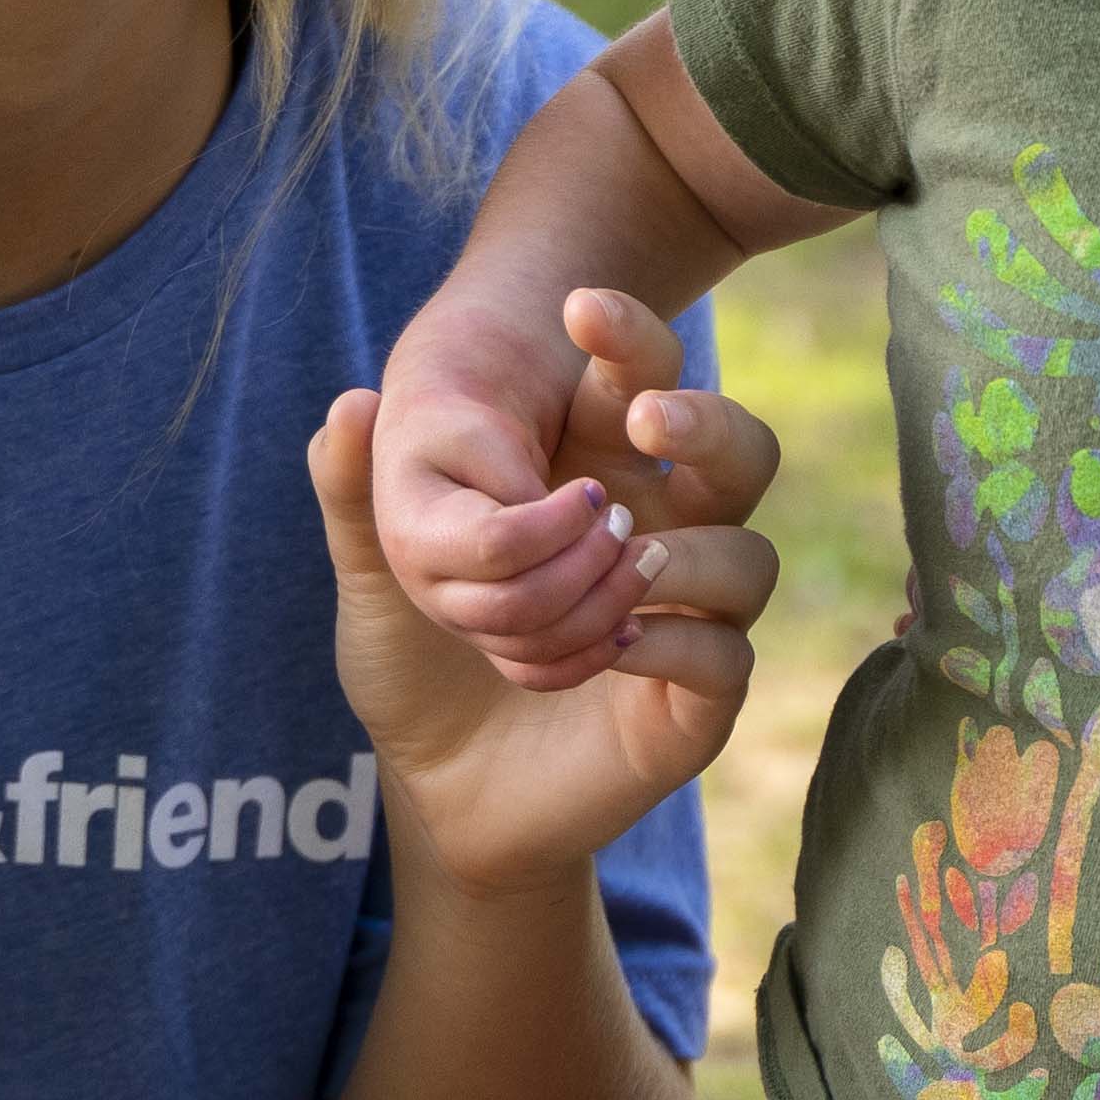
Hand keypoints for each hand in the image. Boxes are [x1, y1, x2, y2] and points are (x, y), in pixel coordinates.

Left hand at [371, 283, 775, 685]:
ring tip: (613, 556)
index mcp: (599, 483)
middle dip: (704, 421)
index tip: (577, 307)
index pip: (647, 385)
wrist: (440, 791)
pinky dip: (678, 643)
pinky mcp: (694, 704)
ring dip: (684, 553)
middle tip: (642, 416)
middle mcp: (662, 539)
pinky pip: (726, 657)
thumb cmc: (417, 672)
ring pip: (748, 558)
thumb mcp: (374, 579)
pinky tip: (615, 646)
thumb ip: (358, 498)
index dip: (630, 339)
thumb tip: (351, 403)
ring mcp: (688, 617)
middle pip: (737, 455)